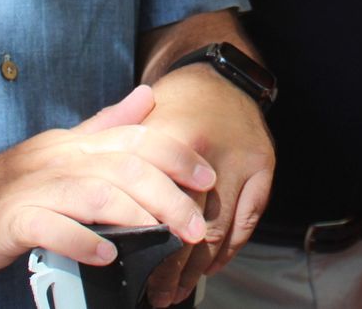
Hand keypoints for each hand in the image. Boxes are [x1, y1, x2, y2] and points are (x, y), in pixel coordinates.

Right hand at [0, 85, 214, 273]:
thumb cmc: (19, 179)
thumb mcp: (67, 146)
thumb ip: (108, 125)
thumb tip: (147, 97)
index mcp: (79, 143)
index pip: (136, 139)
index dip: (176, 155)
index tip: (207, 178)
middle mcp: (62, 159)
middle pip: (123, 167)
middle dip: (167, 194)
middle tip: (195, 224)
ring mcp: (37, 188)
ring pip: (93, 193)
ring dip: (135, 216)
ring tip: (164, 236)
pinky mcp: (14, 219)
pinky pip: (50, 227)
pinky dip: (81, 240)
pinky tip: (107, 255)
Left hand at [140, 65, 275, 305]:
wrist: (219, 74)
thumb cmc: (170, 104)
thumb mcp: (137, 129)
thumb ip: (121, 170)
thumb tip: (96, 223)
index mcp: (171, 141)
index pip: (160, 210)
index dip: (150, 249)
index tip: (137, 276)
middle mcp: (210, 153)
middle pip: (193, 228)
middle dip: (174, 268)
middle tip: (157, 294)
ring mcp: (243, 161)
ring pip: (221, 231)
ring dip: (200, 268)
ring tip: (178, 288)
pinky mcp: (264, 166)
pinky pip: (248, 222)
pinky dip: (229, 250)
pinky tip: (210, 266)